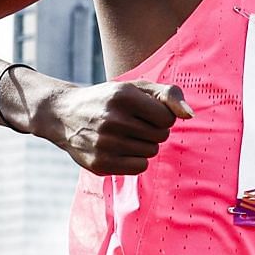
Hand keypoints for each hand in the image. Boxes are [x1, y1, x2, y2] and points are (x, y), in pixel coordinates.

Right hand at [32, 79, 193, 175]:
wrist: (64, 115)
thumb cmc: (109, 100)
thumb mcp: (136, 87)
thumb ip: (168, 94)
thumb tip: (190, 115)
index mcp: (122, 95)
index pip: (167, 117)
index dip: (161, 116)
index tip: (146, 112)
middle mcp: (112, 119)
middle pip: (160, 136)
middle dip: (153, 130)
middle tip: (133, 123)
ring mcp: (105, 143)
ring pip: (151, 152)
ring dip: (144, 145)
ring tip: (124, 135)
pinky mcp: (100, 164)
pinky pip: (140, 167)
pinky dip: (136, 159)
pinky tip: (120, 149)